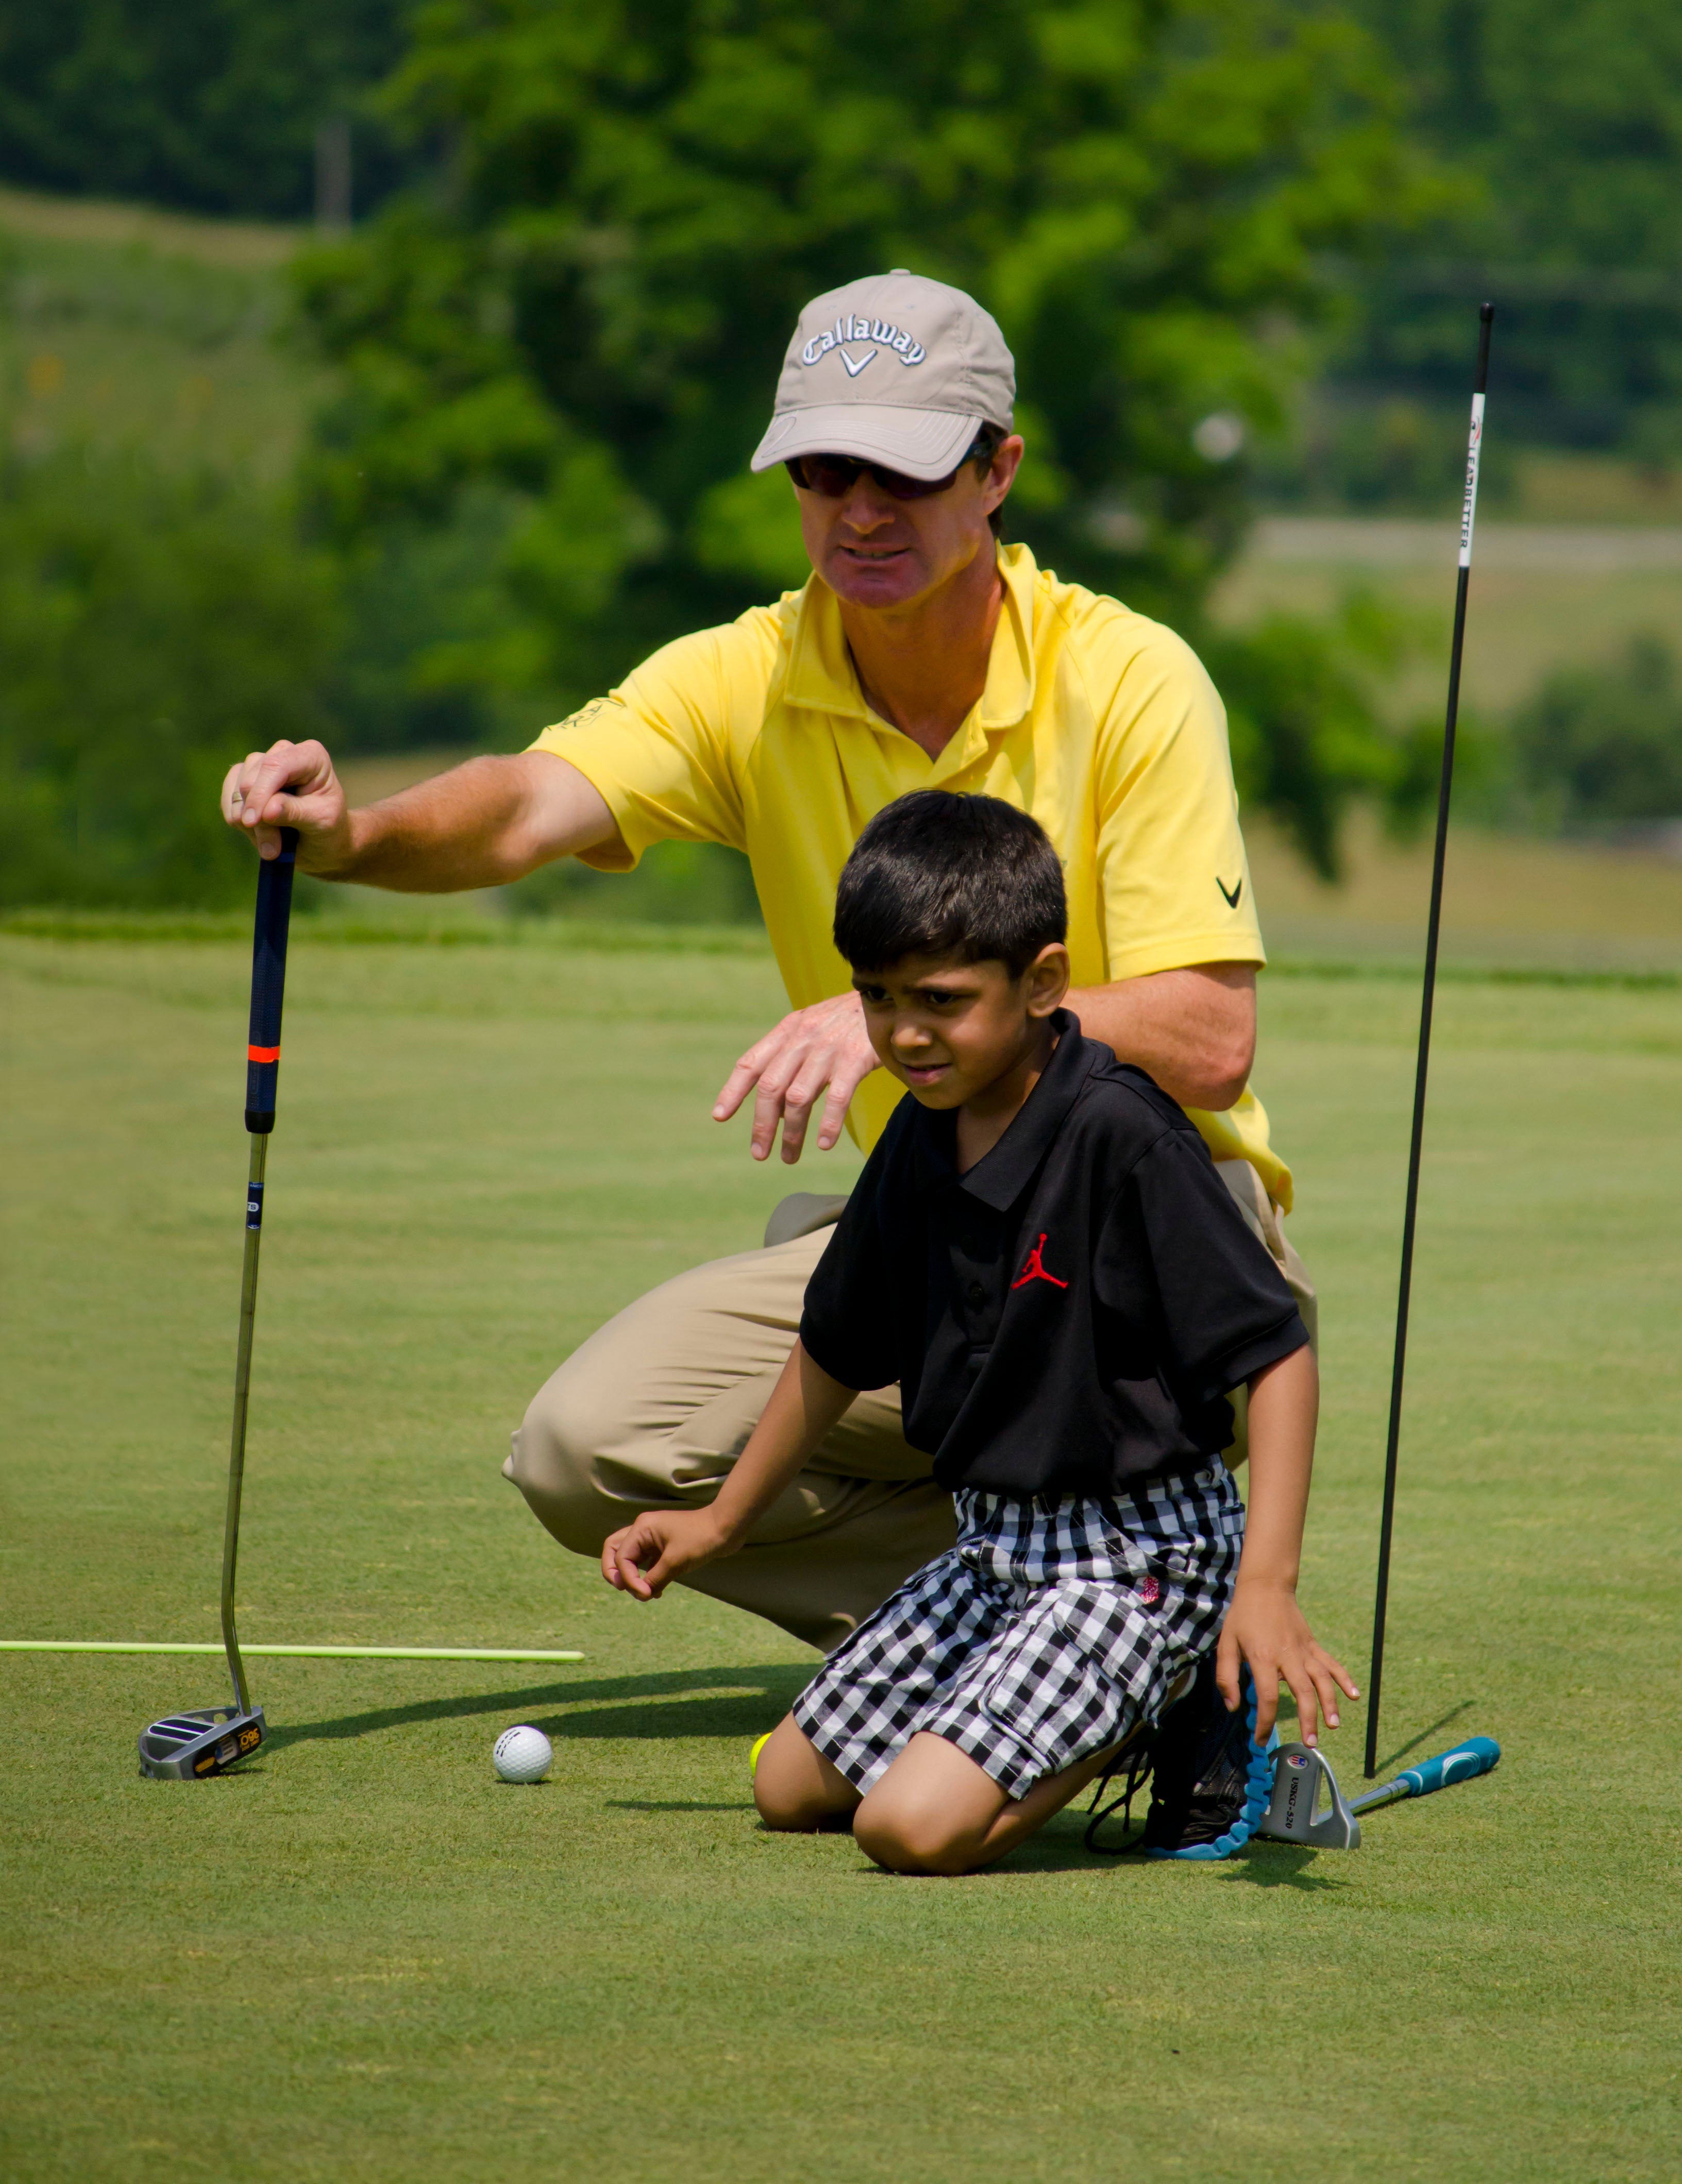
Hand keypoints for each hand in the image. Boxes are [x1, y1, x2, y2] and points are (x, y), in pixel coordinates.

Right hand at [221, 738, 352, 869]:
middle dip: (258, 819)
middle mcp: (284, 753)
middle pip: (252, 780)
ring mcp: (261, 764)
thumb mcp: (321, 823)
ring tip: (273, 846)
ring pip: (238, 791)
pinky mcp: (244, 779)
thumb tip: (266, 810)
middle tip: (273, 850)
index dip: (260, 793)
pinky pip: (228, 798)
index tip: (252, 822)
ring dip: (249, 825)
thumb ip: (294, 813)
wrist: (323, 843)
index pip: (275, 765)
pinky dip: (237, 820)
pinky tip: (257, 835)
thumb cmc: (329, 830)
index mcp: (311, 755)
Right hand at [601, 1509, 733, 1600]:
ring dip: (632, 1577)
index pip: (622, 1558)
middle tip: (622, 1588)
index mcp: (642, 1528)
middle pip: (614, 1550)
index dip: (628, 1580)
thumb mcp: (675, 1561)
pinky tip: (656, 1592)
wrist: (727, 1528)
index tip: (644, 1595)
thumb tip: (642, 1594)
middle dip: (614, 1572)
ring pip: (630, 1558)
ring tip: (644, 1594)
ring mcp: (653, 1538)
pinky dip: (646, 1577)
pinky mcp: (664, 1547)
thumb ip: (654, 1579)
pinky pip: (646, 1563)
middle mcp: (643, 1530)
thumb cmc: (702, 1538)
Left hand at [712, 990, 879, 1161]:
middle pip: (771, 1086)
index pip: (751, 1062)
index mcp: (788, 1031)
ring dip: (792, 1133)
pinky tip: (824, 1144)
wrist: (888, 997)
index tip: (720, 1116)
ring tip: (789, 1157)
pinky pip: (837, 1097)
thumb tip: (776, 1110)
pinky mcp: (855, 1058)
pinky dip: (828, 1124)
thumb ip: (790, 1062)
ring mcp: (828, 1048)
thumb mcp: (811, 1029)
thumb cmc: (847, 1021)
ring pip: (799, 1097)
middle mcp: (803, 1038)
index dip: (733, 1090)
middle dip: (762, 1124)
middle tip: (759, 1153)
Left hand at [1215, 1582, 1358, 1748]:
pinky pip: (1331, 1664)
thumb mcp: (1225, 1645)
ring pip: (1321, 1680)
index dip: (1265, 1722)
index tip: (1261, 1739)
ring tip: (1333, 1726)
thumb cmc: (1242, 1617)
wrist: (1265, 1587)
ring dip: (1329, 1704)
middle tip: (1309, 1744)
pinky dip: (1344, 1679)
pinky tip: (1354, 1696)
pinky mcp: (1313, 1645)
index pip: (1268, 1697)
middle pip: (1302, 1692)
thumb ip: (1226, 1678)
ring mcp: (1303, 1650)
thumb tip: (1234, 1708)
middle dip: (1307, 1720)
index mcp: (1262, 1657)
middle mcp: (1287, 1656)